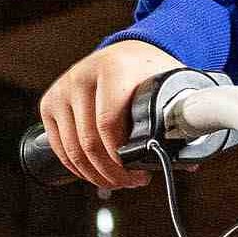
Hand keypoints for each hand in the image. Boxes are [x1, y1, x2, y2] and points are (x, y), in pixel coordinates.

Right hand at [39, 39, 181, 190]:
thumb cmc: (149, 74)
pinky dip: (77, 167)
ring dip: (95, 174)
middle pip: (89, 141)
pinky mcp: (50, 102)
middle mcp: (82, 76)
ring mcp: (63, 89)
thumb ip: (179, 119)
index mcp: (113, 69)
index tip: (141, 174)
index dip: (122, 158)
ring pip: (72, 149)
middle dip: (111, 172)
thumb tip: (188, 162)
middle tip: (131, 182)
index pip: (108, 124)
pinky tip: (95, 173)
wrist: (127, 54)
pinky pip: (58, 146)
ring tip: (117, 181)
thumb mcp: (170, 87)